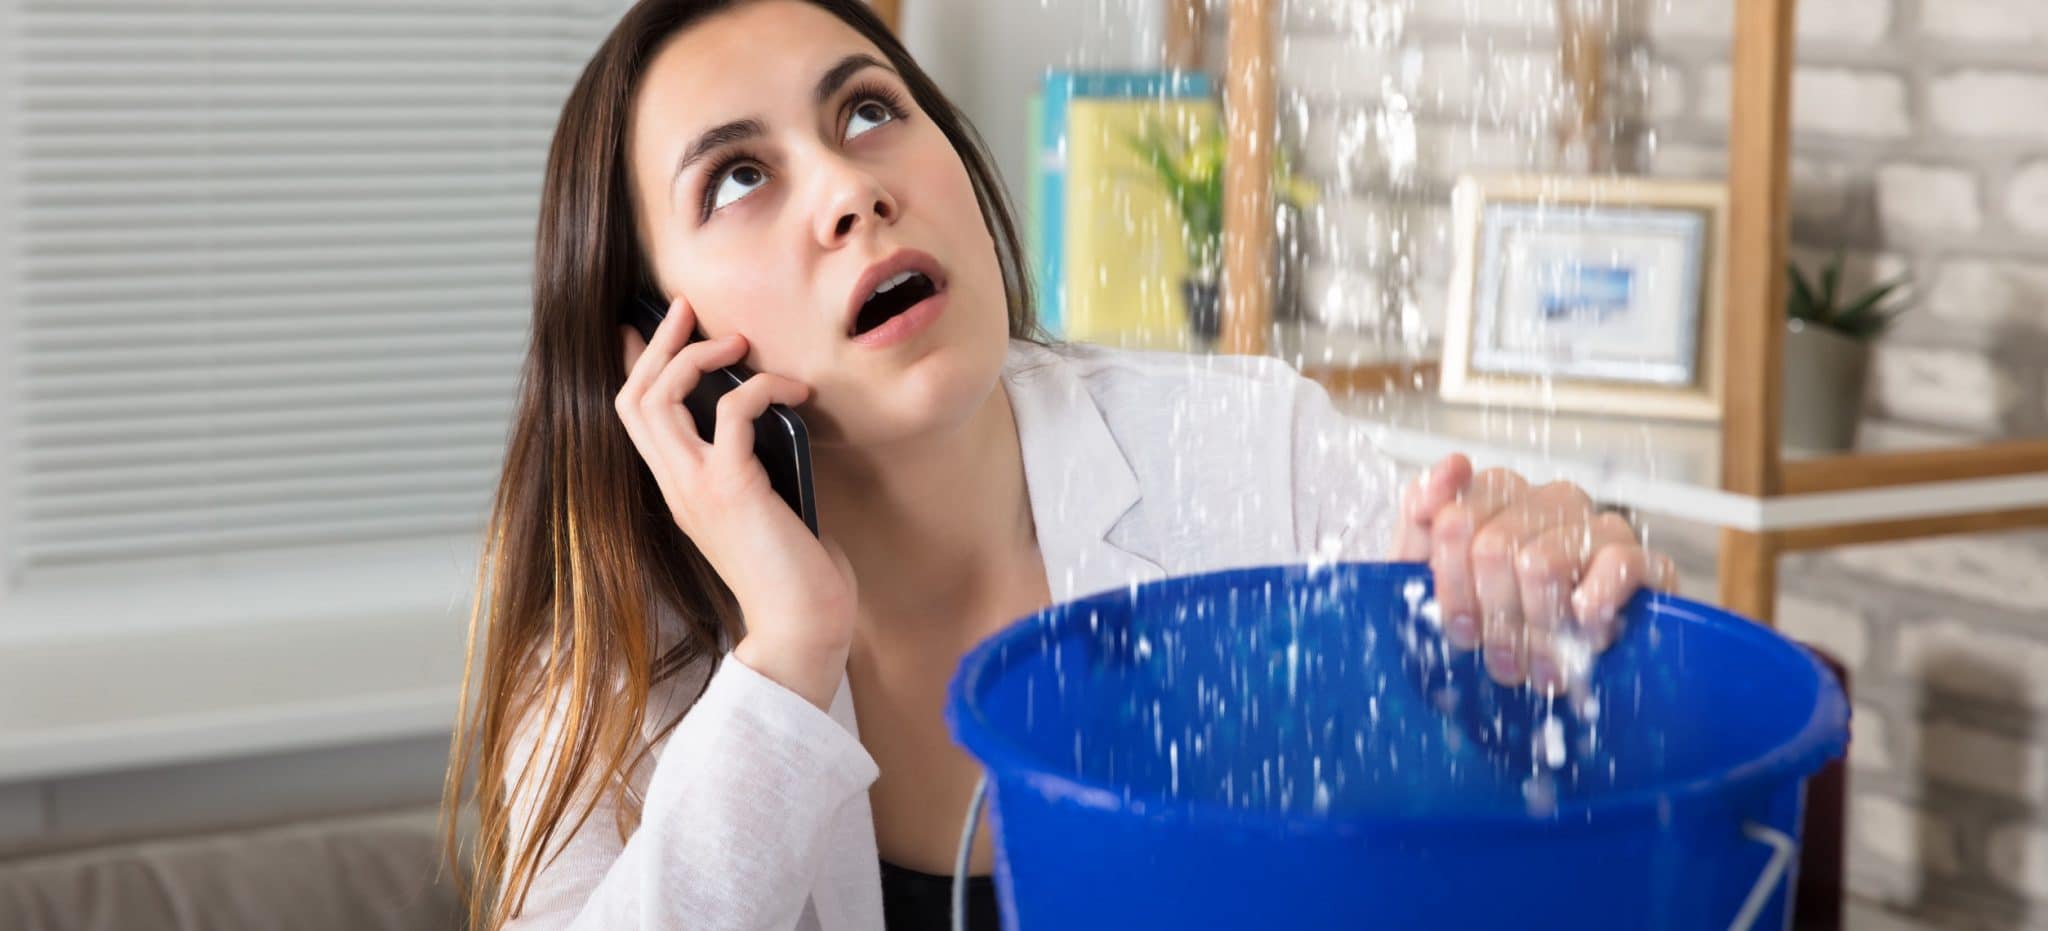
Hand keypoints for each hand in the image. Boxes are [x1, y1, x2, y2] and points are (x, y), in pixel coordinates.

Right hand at [615, 295, 857, 707]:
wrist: (803, 624)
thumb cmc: (794, 570)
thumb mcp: (762, 503)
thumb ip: (749, 463)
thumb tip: (765, 412)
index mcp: (677, 490)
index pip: (633, 418)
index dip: (633, 365)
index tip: (644, 324)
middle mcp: (675, 487)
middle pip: (634, 398)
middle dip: (657, 343)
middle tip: (686, 307)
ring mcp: (696, 488)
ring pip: (660, 399)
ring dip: (697, 355)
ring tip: (739, 342)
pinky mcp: (732, 489)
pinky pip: (734, 411)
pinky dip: (764, 387)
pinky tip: (796, 392)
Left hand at [1391, 454, 1677, 689]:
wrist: (1557, 682)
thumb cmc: (1493, 626)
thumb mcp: (1430, 579)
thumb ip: (1422, 519)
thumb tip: (1453, 466)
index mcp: (1498, 498)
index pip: (1455, 520)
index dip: (1452, 585)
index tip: (1461, 625)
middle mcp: (1549, 502)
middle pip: (1493, 547)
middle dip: (1491, 617)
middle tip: (1501, 656)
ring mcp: (1599, 528)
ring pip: (1542, 564)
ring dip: (1534, 630)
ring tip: (1540, 662)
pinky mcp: (1645, 562)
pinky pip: (1618, 566)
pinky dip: (1594, 606)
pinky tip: (1584, 627)